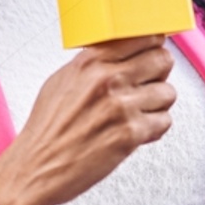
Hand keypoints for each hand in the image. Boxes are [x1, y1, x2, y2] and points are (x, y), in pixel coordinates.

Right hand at [0, 35, 174, 204]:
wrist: (36, 167)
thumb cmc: (47, 129)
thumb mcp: (62, 80)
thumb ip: (93, 63)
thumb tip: (120, 51)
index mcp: (91, 61)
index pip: (143, 37)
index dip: (152, 47)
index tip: (151, 54)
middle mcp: (108, 79)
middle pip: (162, 60)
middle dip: (159, 74)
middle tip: (149, 85)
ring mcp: (121, 106)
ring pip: (168, 92)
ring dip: (158, 104)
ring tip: (139, 112)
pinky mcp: (130, 134)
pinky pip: (164, 121)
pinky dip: (154, 128)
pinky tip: (136, 131)